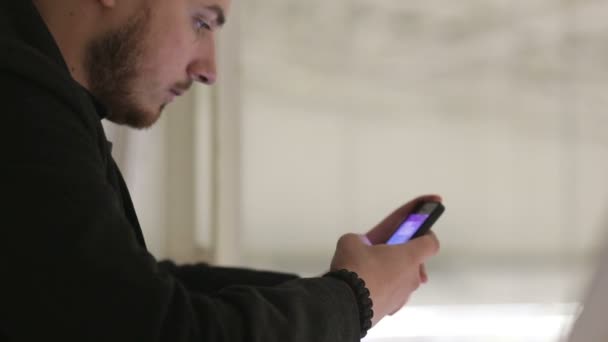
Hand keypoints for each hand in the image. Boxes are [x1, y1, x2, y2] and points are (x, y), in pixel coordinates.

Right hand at [329, 195, 440, 325]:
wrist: (344, 303)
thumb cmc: (354, 272)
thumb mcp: (352, 242)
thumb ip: (361, 240)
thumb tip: (358, 244)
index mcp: (409, 256)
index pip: (431, 243)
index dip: (425, 235)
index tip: (417, 231)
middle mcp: (412, 277)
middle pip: (415, 262)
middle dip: (402, 255)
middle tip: (385, 251)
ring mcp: (403, 296)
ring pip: (403, 280)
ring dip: (393, 273)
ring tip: (371, 270)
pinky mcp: (392, 309)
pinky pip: (393, 294)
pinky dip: (384, 289)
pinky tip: (368, 286)